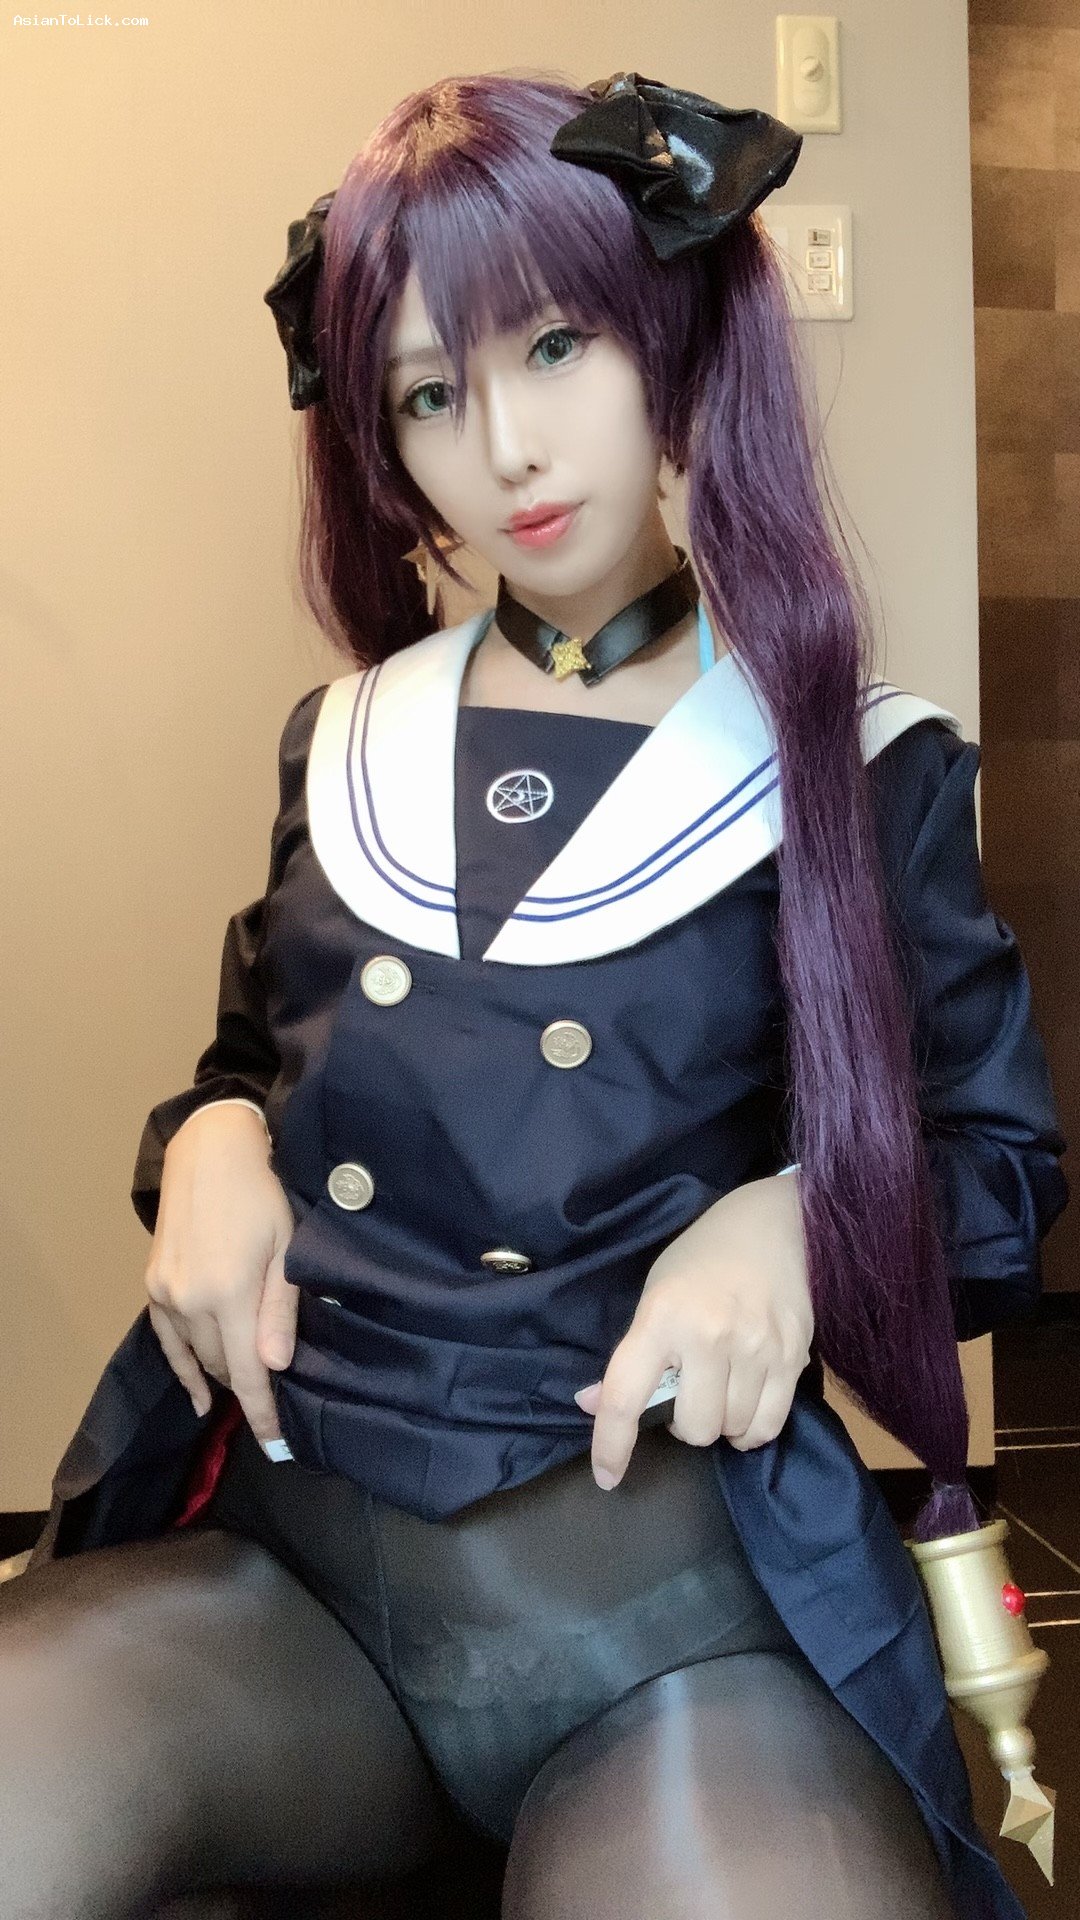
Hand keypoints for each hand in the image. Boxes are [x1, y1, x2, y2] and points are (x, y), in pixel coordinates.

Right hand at [144, 1103, 298, 1448]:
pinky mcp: (152, 1283)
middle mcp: (190, 1300)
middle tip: (280, 1391)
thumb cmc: (263, 1194)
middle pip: (221, 1366)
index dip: (263, 1413)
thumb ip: (279, 1310)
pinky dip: (185, 1368)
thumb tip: (275, 1368)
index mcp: (229, 1293)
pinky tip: (201, 1394)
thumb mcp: (286, 1247)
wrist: (211, 1151)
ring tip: (250, 1382)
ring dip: (223, 1369)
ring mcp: (165, 1292)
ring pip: (196, 1354)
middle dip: (250, 1383)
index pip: (247, 1373)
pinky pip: (167, 1340)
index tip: (276, 1445)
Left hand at [573, 1173, 812, 1489]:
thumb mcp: (654, 1294)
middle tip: (687, 1396)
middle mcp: (708, 1336)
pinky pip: (769, 1425)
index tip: (607, 1476)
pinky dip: (752, 1430)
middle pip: (694, 1427)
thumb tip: (593, 1406)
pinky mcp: (793, 1356)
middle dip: (685, 1425)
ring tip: (720, 1392)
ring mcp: (756, 1348)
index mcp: (662, 1318)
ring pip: (732, 1430)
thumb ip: (631, 1355)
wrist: (773, 1225)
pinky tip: (746, 1408)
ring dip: (721, 1424)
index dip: (612, 1445)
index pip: (626, 1397)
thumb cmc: (702, 1258)